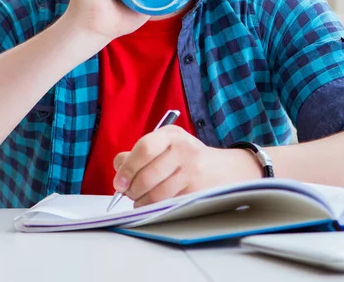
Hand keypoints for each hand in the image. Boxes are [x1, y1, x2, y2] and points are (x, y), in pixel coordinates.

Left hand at [112, 126, 262, 206]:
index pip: (144, 149)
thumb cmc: (186, 157)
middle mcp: (183, 150)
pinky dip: (154, 208)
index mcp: (171, 135)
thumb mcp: (165, 144)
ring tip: (140, 199)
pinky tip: (153, 204)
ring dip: (141, 201)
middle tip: (128, 193)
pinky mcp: (197, 191)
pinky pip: (167, 204)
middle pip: (147, 176)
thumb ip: (139, 152)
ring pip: (155, 194)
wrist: (224, 169)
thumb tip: (118, 166)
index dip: (127, 168)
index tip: (119, 182)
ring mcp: (192, 172)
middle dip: (132, 190)